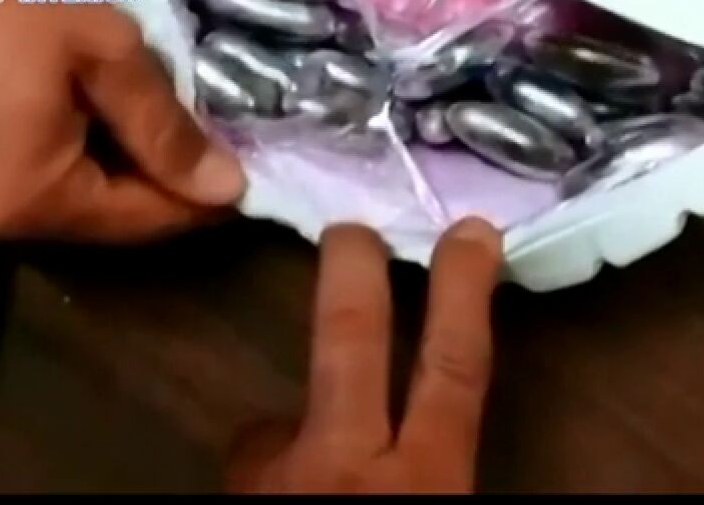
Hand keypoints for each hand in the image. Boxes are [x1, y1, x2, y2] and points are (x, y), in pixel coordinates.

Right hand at [0, 0, 246, 241]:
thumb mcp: (100, 48)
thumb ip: (163, 127)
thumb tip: (223, 190)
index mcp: (28, 202)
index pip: (142, 223)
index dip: (201, 199)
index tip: (251, 168)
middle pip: (100, 217)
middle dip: (159, 179)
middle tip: (212, 133)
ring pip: (59, 199)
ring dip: (111, 163)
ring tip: (160, 114)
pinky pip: (17, 178)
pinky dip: (63, 152)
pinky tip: (91, 109)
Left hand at [227, 218, 503, 493]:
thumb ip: (443, 478)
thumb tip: (440, 442)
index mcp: (426, 481)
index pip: (452, 365)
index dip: (462, 292)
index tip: (472, 230)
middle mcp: (344, 461)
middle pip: (349, 336)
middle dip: (352, 270)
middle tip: (352, 226)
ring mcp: (274, 475)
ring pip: (283, 419)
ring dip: (298, 425)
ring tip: (313, 463)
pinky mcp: (231, 492)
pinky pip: (258, 467)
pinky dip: (273, 473)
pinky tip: (282, 489)